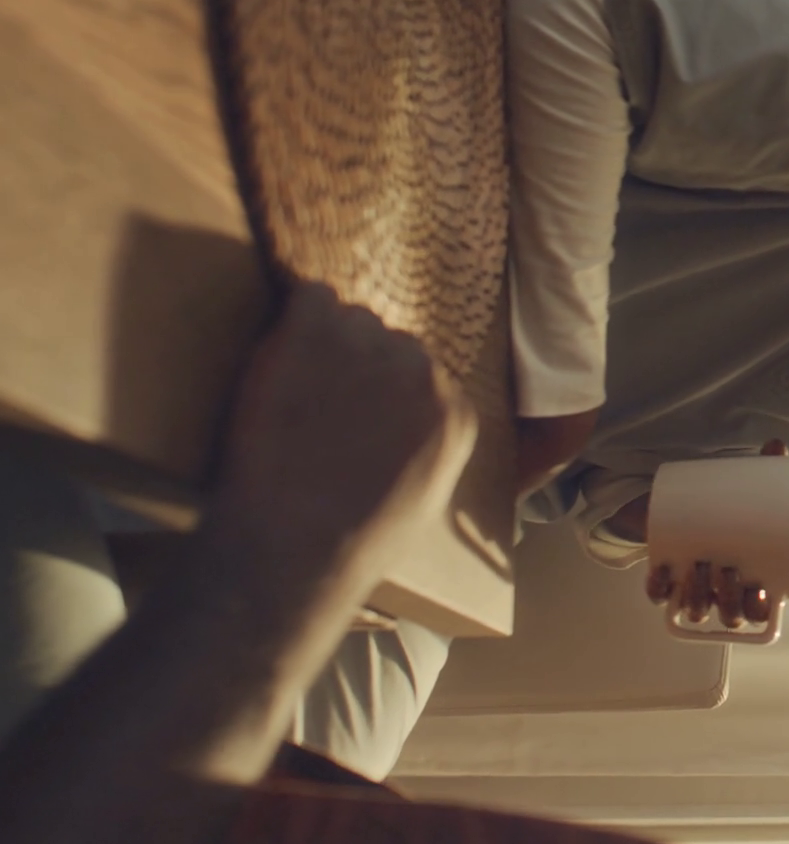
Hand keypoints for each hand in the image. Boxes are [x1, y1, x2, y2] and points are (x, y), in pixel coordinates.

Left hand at [199, 282, 475, 593]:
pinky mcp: (314, 334)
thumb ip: (430, 450)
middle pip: (390, 341)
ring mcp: (370, 349)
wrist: (291, 546)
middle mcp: (422, 372)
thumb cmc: (351, 543)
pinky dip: (292, 317)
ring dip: (323, 343)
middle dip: (357, 364)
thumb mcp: (422, 504)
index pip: (423, 375)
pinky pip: (308, 297)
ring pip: (350, 318)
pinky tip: (279, 356)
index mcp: (455, 413)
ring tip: (294, 389)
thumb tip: (412, 429)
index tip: (355, 414)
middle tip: (318, 403)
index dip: (383, 391)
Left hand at [644, 439, 785, 628]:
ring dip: (697, 597)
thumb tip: (777, 445)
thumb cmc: (727, 508)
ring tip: (696, 567)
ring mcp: (693, 589)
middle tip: (726, 570)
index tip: (759, 590)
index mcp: (751, 581)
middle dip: (728, 601)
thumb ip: (765, 470)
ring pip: (697, 611)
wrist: (683, 506)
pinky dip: (659, 589)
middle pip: (730, 616)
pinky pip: (660, 597)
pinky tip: (662, 571)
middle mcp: (722, 592)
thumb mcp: (748, 490)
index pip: (760, 613)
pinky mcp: (665, 581)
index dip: (759, 610)